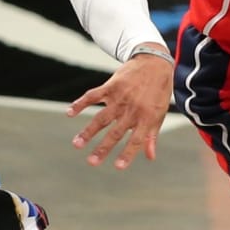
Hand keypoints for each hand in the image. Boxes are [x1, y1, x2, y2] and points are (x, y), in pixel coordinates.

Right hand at [68, 54, 175, 169]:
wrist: (154, 62)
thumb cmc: (159, 91)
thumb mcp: (160, 113)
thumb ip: (152, 135)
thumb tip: (150, 157)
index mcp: (147, 117)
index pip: (136, 140)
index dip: (128, 154)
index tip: (117, 167)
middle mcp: (132, 109)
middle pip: (115, 132)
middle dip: (102, 148)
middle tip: (91, 162)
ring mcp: (120, 98)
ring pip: (101, 118)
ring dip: (88, 132)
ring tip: (76, 144)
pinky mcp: (110, 86)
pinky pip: (93, 96)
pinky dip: (80, 103)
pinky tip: (69, 112)